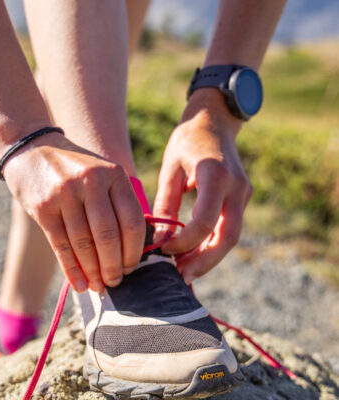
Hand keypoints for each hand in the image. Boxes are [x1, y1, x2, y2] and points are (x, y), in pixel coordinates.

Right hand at [4, 133, 145, 291]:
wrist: (31, 149)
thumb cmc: (74, 171)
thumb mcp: (102, 175)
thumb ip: (118, 203)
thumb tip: (133, 249)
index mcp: (114, 175)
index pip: (132, 220)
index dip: (134, 250)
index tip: (131, 267)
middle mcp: (91, 182)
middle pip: (109, 235)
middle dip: (113, 266)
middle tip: (115, 282)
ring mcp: (65, 193)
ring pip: (84, 243)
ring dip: (93, 271)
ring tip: (98, 287)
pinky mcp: (43, 207)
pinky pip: (61, 245)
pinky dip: (72, 269)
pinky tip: (79, 284)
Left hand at [153, 88, 252, 283]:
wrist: (216, 119)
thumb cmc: (187, 140)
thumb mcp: (170, 167)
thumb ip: (165, 204)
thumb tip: (159, 240)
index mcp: (215, 175)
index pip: (204, 221)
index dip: (185, 242)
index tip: (164, 249)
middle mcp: (236, 187)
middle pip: (227, 237)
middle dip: (204, 262)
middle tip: (181, 277)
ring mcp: (244, 194)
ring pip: (231, 237)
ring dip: (209, 258)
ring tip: (184, 271)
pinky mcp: (242, 199)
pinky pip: (229, 229)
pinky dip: (212, 245)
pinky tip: (193, 255)